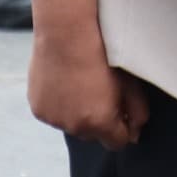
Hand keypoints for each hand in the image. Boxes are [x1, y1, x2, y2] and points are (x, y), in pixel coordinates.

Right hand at [29, 29, 149, 149]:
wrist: (66, 33)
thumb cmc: (102, 53)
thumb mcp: (130, 82)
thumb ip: (138, 113)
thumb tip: (136, 132)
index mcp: (101, 122)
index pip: (117, 143)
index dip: (121, 129)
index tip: (120, 112)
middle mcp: (76, 127)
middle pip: (92, 134)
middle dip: (97, 121)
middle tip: (97, 93)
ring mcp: (54, 119)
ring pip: (70, 125)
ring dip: (75, 114)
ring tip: (78, 86)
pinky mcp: (38, 109)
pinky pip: (52, 115)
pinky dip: (58, 105)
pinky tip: (62, 84)